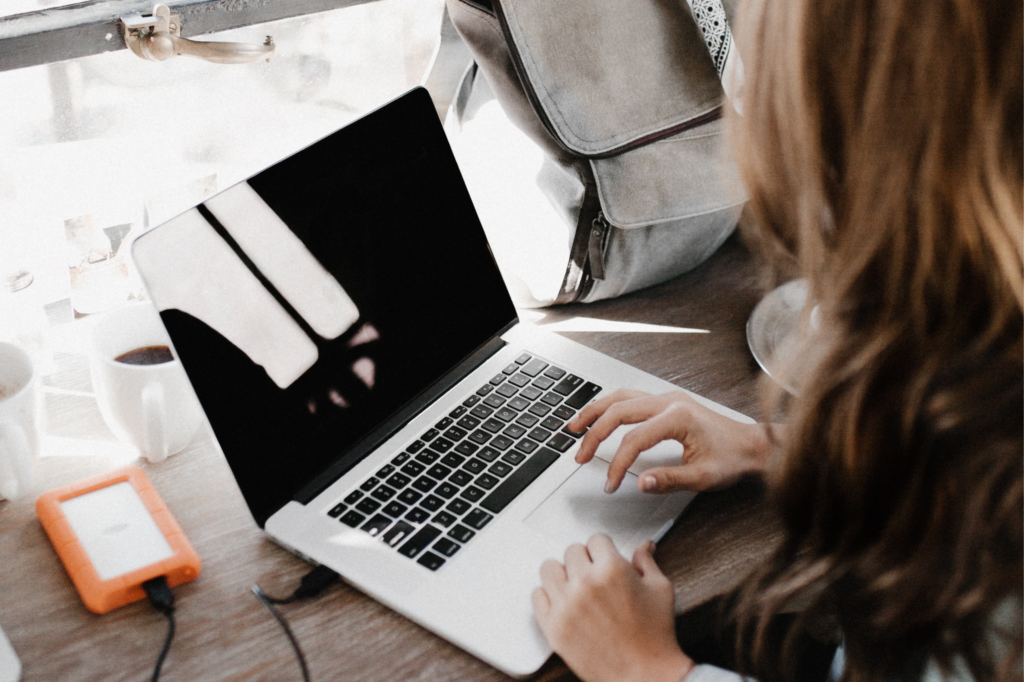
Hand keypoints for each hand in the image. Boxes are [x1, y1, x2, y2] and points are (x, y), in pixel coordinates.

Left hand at [532, 535, 693, 681]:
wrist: (644, 675)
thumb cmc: (655, 636)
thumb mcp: (660, 590)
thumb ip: (646, 562)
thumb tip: (644, 546)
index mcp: (612, 569)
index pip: (595, 539)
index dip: (603, 549)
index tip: (605, 558)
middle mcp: (585, 583)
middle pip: (571, 551)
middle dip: (585, 560)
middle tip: (594, 575)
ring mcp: (566, 605)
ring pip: (549, 568)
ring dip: (562, 574)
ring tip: (575, 586)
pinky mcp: (553, 626)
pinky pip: (537, 595)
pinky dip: (548, 596)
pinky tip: (563, 602)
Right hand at [569, 389, 772, 493]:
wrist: (753, 445)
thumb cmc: (733, 459)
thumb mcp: (703, 477)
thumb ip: (669, 480)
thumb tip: (640, 483)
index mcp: (678, 417)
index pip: (634, 439)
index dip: (617, 464)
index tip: (610, 484)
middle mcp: (670, 401)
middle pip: (619, 411)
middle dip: (594, 434)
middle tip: (580, 456)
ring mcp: (667, 398)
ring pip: (620, 397)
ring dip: (595, 412)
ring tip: (575, 427)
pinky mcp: (667, 402)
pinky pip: (630, 398)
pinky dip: (609, 407)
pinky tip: (599, 417)